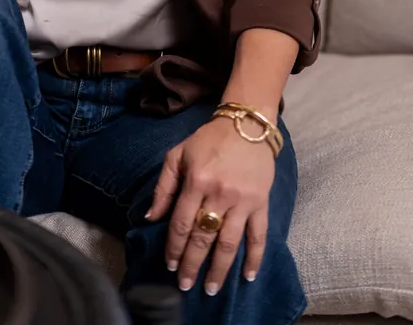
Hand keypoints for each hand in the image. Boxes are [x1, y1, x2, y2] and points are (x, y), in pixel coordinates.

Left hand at [145, 117, 274, 295]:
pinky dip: (255, 257)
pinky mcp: (261, 203)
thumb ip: (164, 186)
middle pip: (203, 237)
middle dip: (192, 264)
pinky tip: (248, 276)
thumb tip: (151, 217)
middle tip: (185, 285)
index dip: (174, 247)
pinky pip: (259, 235)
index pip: (182, 222)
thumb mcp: (178, 154)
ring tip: (210, 288)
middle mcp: (219, 193)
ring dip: (219, 269)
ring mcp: (243, 200)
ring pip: (229, 242)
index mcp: (197, 180)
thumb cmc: (208, 140)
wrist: (247, 124)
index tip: (170, 266)